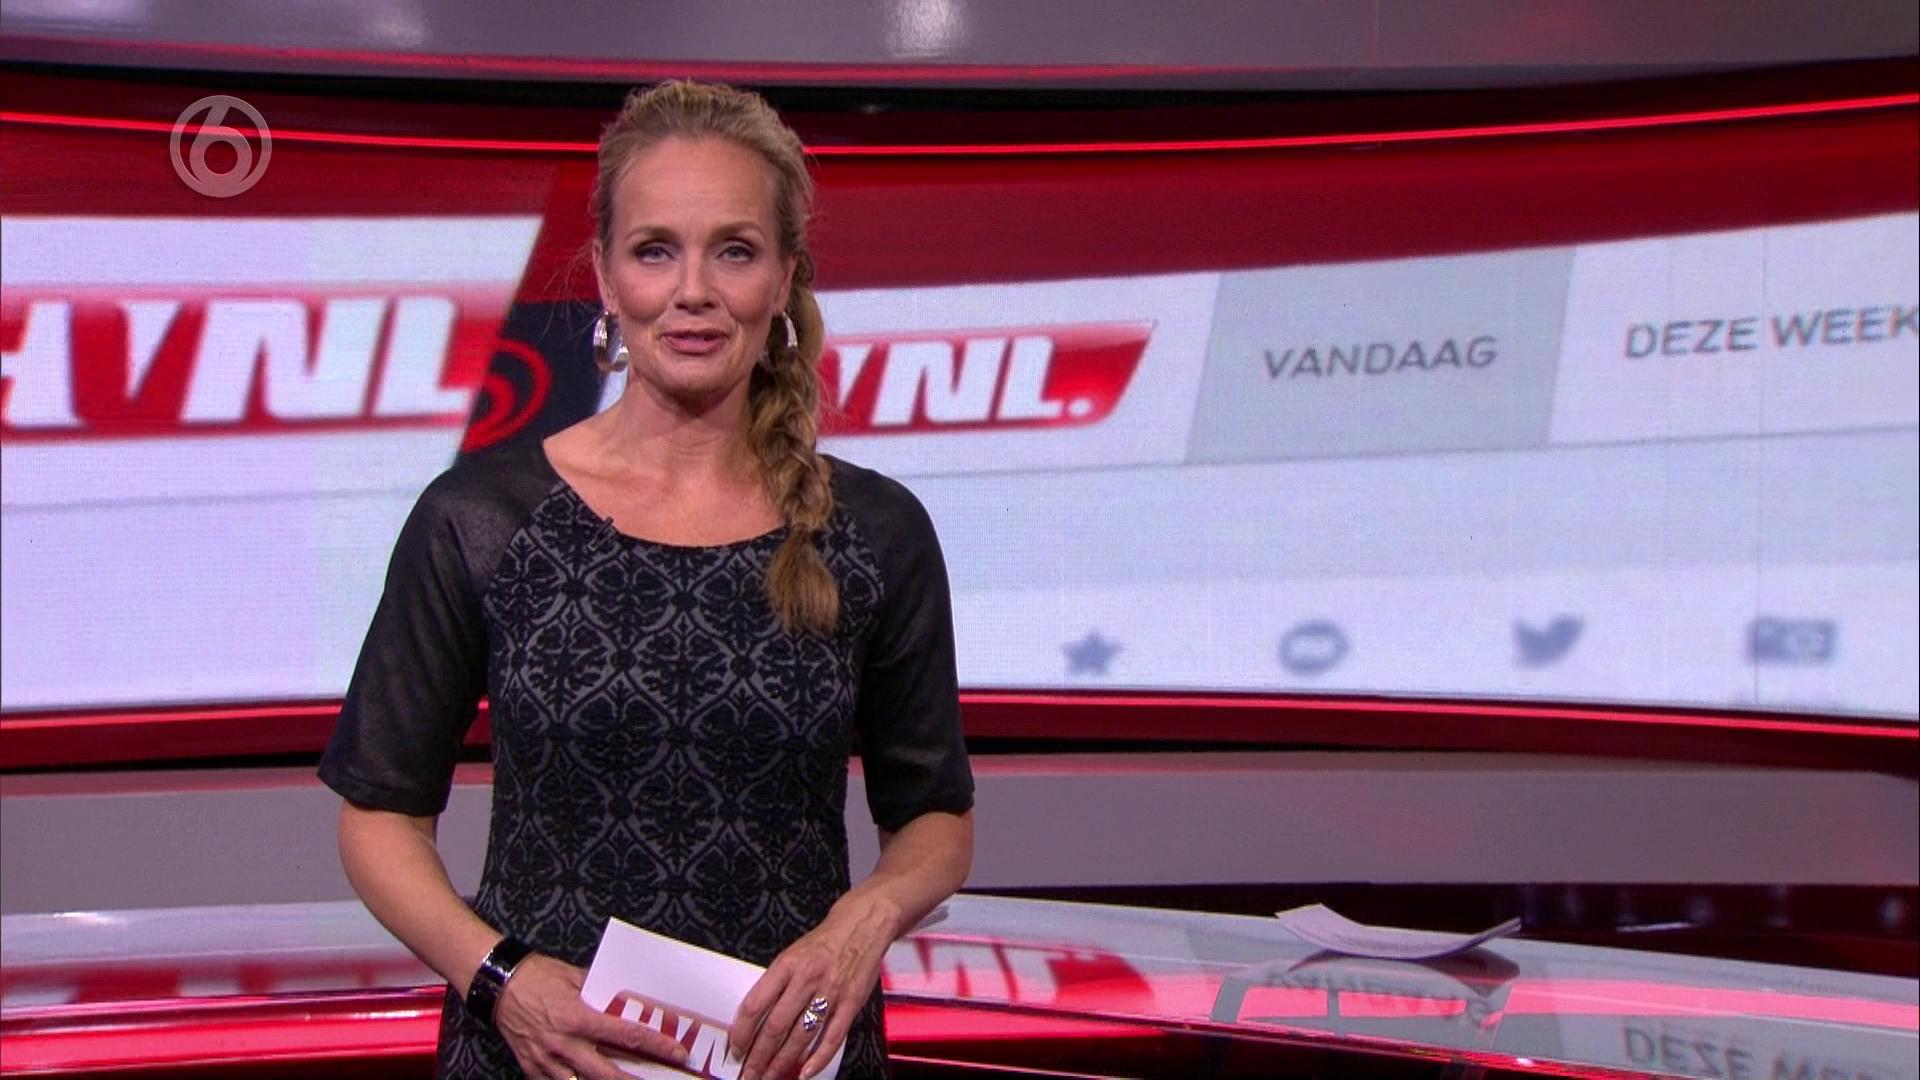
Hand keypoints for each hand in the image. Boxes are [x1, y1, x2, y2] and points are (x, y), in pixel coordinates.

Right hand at [493, 953, 690, 1079]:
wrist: (498, 985)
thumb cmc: (538, 976)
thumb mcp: (575, 976)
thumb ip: (602, 991)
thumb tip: (626, 998)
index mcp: (578, 1017)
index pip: (625, 1035)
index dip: (655, 1045)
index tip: (676, 1052)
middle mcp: (565, 1043)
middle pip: (608, 1073)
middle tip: (661, 1079)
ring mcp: (547, 1060)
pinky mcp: (532, 1068)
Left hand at [730, 897, 896, 1079]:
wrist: (864, 923)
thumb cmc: (825, 941)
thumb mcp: (792, 953)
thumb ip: (776, 984)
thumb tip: (756, 1018)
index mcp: (787, 965)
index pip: (755, 1005)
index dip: (742, 1032)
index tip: (736, 1050)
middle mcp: (806, 979)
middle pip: (776, 1027)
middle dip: (758, 1057)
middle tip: (748, 1075)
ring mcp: (831, 992)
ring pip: (801, 1036)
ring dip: (782, 1063)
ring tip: (770, 1078)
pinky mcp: (851, 1002)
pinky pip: (832, 1036)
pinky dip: (818, 1058)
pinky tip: (805, 1073)